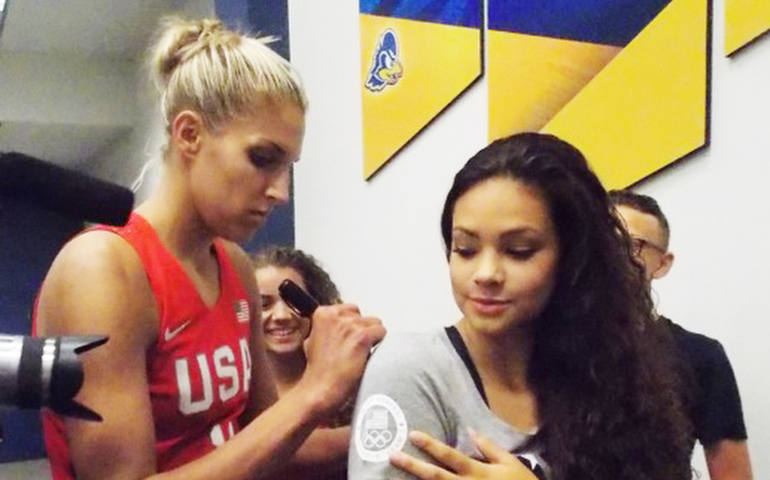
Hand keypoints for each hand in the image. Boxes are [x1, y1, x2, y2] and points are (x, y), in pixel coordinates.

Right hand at [300, 304, 385, 414]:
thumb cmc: (318, 370)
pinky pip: (381, 332)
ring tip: (358, 354)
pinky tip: (367, 354)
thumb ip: (328, 327)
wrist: (320, 389)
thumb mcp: (313, 340)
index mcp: (323, 313)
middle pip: (363, 316)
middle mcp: (336, 316)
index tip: (347, 340)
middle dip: (361, 330)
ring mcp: (349, 326)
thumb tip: (343, 324)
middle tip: (352, 349)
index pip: (350, 310)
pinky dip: (379, 343)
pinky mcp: (362, 337)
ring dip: (371, 337)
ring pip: (374, 323)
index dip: (352, 326)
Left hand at [390, 430, 538, 479]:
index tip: (413, 434)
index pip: (450, 456)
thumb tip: (470, 430)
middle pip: (435, 476)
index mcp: (478, 473)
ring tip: (394, 477)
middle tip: (392, 454)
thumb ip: (489, 447)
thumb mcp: (509, 463)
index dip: (431, 445)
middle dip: (412, 466)